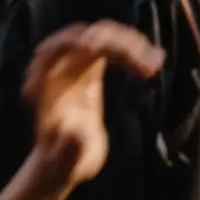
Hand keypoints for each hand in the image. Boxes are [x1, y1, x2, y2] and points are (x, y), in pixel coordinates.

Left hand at [23, 21, 164, 187]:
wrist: (63, 162)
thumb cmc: (61, 164)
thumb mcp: (63, 163)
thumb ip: (68, 150)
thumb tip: (76, 131)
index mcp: (44, 86)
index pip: (53, 50)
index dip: (73, 44)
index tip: (95, 48)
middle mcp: (58, 69)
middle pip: (83, 36)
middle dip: (112, 43)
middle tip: (145, 65)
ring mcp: (75, 65)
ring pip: (101, 35)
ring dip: (129, 43)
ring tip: (155, 62)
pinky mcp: (90, 67)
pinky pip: (112, 45)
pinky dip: (134, 49)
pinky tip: (155, 60)